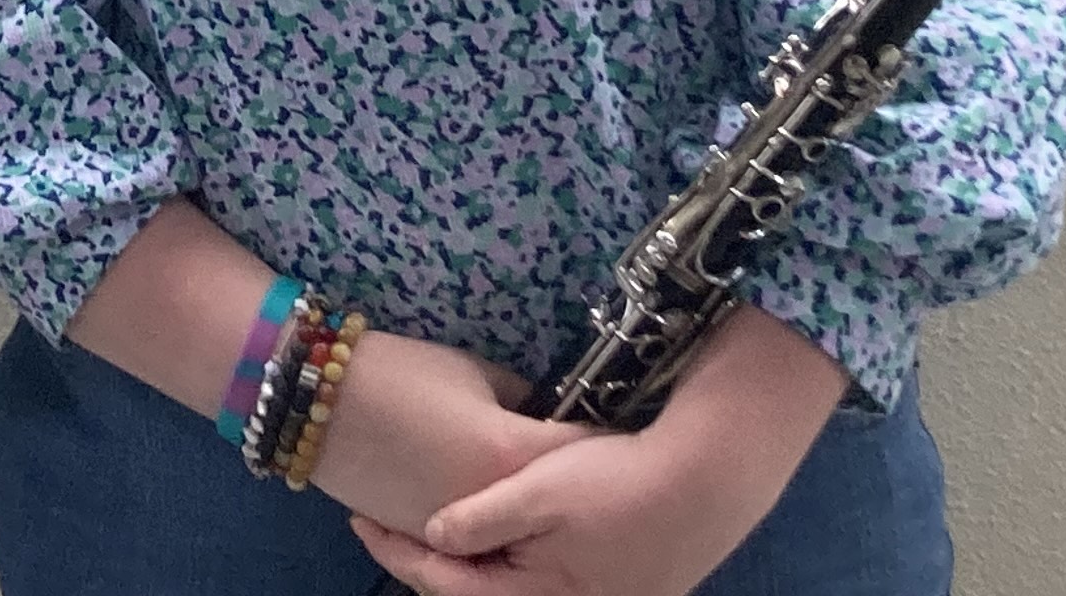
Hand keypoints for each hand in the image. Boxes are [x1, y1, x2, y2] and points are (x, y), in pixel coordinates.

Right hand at [301, 329, 582, 535]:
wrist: (323, 398)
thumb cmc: (403, 374)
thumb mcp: (475, 372)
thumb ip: (518, 399)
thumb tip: (538, 413)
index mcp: (511, 454)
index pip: (579, 450)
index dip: (596, 438)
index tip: (606, 429)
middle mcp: (493, 505)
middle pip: (549, 502)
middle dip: (562, 481)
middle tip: (573, 463)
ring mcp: (458, 531)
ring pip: (510, 534)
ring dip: (522, 512)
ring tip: (526, 487)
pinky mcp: (423, 540)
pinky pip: (468, 542)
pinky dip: (480, 526)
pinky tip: (481, 503)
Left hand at [348, 423, 760, 595]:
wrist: (707, 481)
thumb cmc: (619, 482)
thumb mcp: (540, 489)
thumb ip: (482, 520)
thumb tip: (432, 537)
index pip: (444, 584)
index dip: (396, 552)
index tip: (358, 520)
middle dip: (425, 564)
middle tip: (384, 526)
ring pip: (504, 592)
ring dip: (465, 565)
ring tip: (428, 531)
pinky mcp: (610, 590)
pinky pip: (536, 583)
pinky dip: (502, 563)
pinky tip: (490, 534)